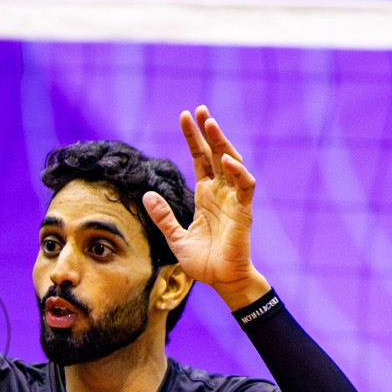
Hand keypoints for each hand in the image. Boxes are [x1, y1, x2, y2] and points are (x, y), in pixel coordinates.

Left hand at [144, 106, 269, 308]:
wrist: (221, 281)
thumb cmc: (202, 262)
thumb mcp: (174, 237)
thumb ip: (163, 217)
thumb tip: (147, 195)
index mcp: (205, 195)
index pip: (199, 159)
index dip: (193, 138)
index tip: (184, 117)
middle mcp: (220, 193)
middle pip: (215, 153)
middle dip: (208, 131)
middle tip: (199, 110)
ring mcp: (233, 200)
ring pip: (231, 163)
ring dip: (222, 142)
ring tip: (210, 123)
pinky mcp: (244, 212)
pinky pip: (244, 186)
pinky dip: (237, 172)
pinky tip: (225, 159)